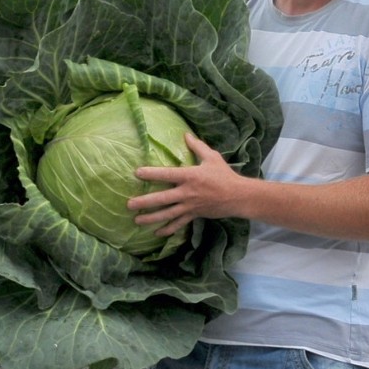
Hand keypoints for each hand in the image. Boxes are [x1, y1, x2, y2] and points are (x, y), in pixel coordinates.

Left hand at [128, 134, 245, 235]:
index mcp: (189, 176)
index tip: (137, 173)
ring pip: (167, 214)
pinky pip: (179, 224)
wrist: (238, 197)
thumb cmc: (224, 175)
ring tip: (137, 220)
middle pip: (162, 199)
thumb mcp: (212, 157)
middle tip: (129, 204)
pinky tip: (157, 233)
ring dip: (151, 218)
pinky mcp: (194, 215)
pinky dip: (168, 229)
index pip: (166, 174)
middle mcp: (187, 192)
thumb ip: (197, 146)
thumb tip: (186, 135)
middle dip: (144, 202)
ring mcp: (190, 206)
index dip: (151, 173)